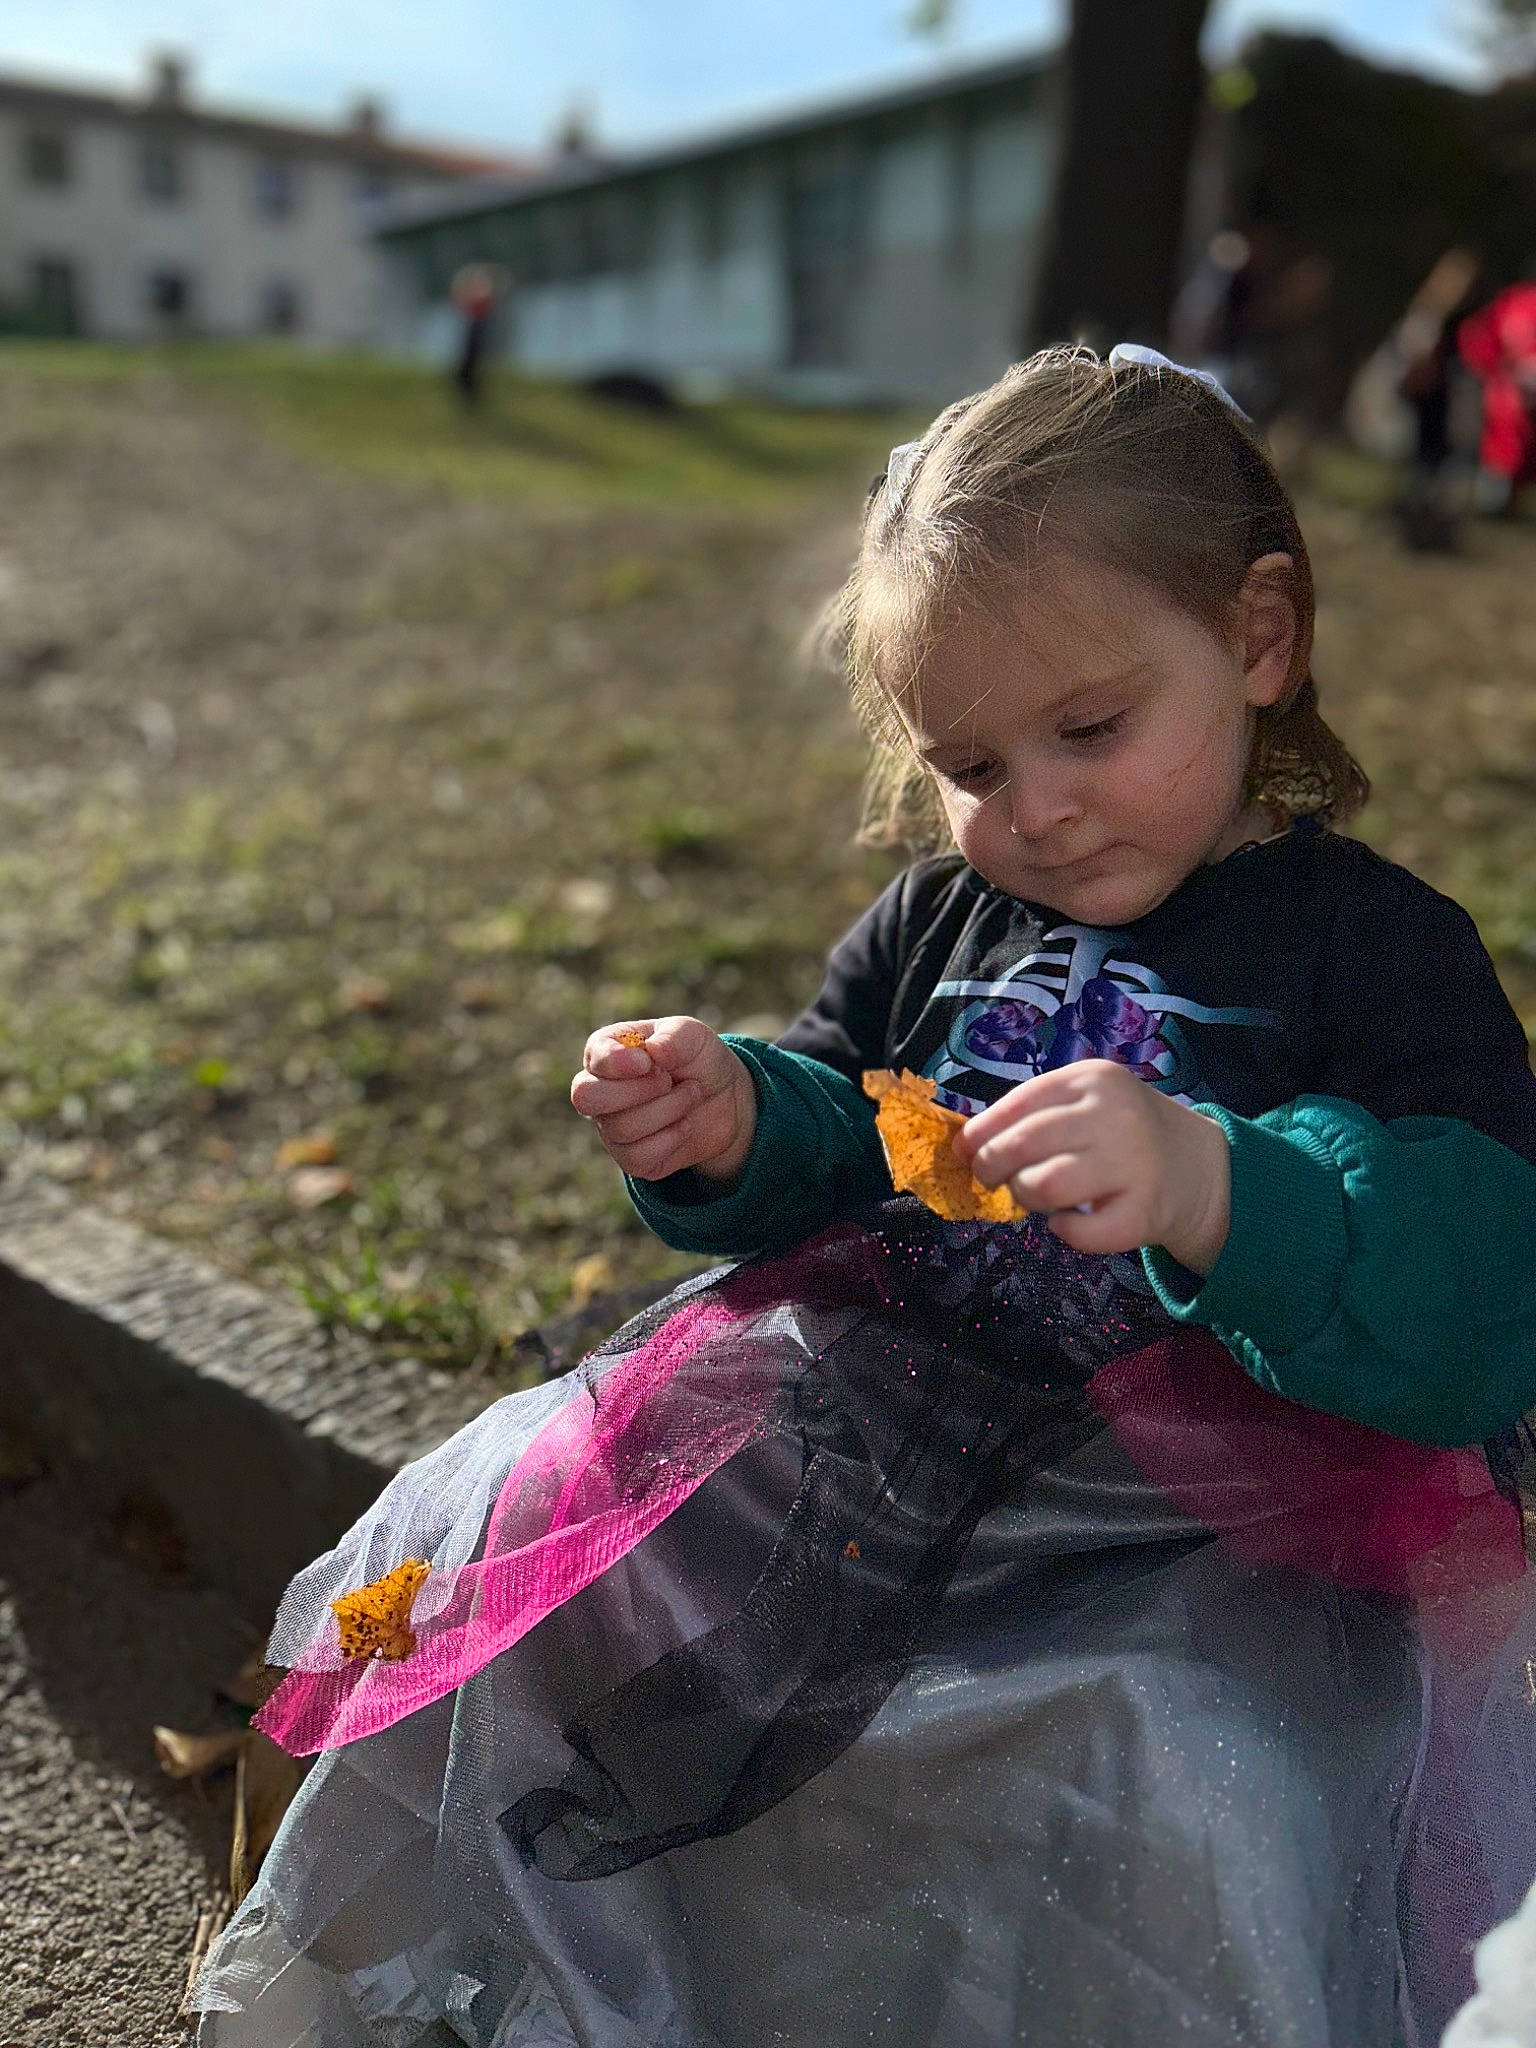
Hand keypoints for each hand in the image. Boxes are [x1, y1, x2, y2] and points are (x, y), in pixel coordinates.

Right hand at [571, 1017, 756, 1185]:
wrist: (726, 1101)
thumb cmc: (699, 1060)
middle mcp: (600, 1090)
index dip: (617, 1063)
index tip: (649, 1063)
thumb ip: (674, 1036)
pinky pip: (636, 1158)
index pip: (593, 1058)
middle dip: (637, 1090)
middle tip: (669, 1081)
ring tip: (691, 1094)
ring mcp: (610, 1126)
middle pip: (587, 1098)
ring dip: (668, 1110)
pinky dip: (670, 1140)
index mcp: (607, 1051)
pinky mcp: (629, 1157)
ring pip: (621, 1128)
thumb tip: (653, 1050)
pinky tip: (684, 1125)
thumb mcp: (695, 1037)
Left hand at [951, 1059, 1230, 1273]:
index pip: (1018, 1103)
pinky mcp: (1144, 1212)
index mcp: (1092, 1080)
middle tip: (995, 1179)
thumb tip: (963, 1144)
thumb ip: (1032, 1115)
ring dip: (1025, 1196)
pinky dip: (1062, 1231)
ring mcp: (1133, 1164)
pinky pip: (1080, 1233)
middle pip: (1022, 1145)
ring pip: (1042, 1185)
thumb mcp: (1087, 1104)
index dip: (981, 1132)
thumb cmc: (1124, 1133)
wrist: (1199, 1167)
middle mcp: (1114, 1115)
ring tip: (1035, 1197)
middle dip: (992, 1167)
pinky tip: (1067, 1222)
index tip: (964, 1152)